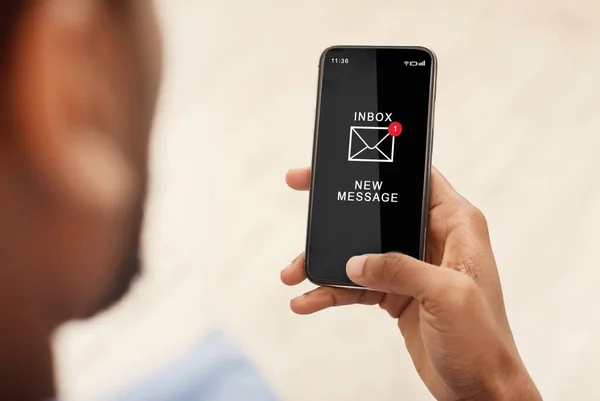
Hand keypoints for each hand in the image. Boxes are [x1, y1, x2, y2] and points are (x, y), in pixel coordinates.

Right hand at [281, 167, 540, 400]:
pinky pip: (355, 285)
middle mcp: (431, 239)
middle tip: (305, 197)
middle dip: (338, 213)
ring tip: (292, 273)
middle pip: (377, 212)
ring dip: (324, 261)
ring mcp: (410, 267)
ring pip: (359, 251)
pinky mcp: (395, 293)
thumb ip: (400, 270)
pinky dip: (330, 291)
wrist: (479, 389)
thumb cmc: (483, 340)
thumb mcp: (446, 296)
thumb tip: (354, 262)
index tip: (345, 161)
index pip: (416, 178)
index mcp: (455, 225)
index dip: (384, 162)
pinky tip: (307, 301)